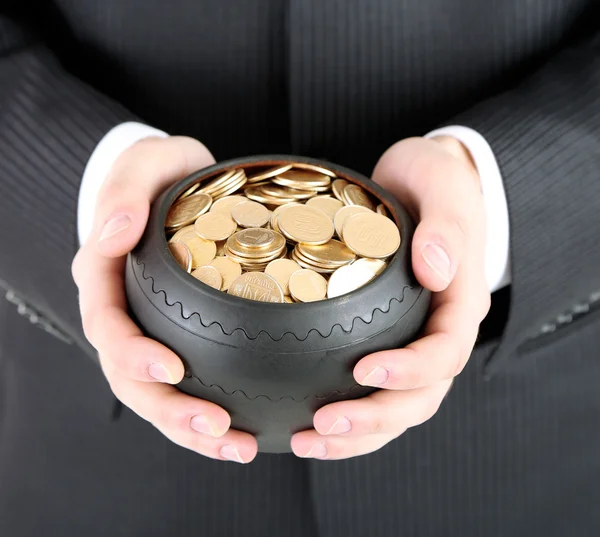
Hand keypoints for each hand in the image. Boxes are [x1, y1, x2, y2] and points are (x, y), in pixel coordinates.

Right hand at [72, 136, 257, 462]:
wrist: (178, 188)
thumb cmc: (162, 174)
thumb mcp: (147, 163)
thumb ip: (127, 189)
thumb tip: (113, 232)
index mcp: (107, 276)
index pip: (107, 324)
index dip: (132, 353)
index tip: (172, 368)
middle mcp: (123, 313)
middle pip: (130, 377)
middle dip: (168, 410)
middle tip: (217, 426)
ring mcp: (150, 332)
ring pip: (156, 396)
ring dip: (190, 429)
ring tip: (235, 447)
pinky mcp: (179, 341)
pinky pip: (185, 389)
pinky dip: (207, 419)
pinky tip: (242, 435)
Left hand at [291, 136, 490, 459]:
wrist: (423, 181)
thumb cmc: (436, 179)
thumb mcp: (443, 186)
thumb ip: (446, 227)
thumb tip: (436, 270)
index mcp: (459, 303)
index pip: (445, 354)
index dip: (410, 371)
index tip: (364, 370)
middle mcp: (439, 332)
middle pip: (418, 398)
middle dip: (373, 419)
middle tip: (321, 423)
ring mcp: (413, 342)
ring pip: (396, 409)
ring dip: (356, 434)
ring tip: (306, 441)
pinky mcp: (386, 341)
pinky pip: (374, 393)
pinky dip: (348, 419)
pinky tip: (308, 424)